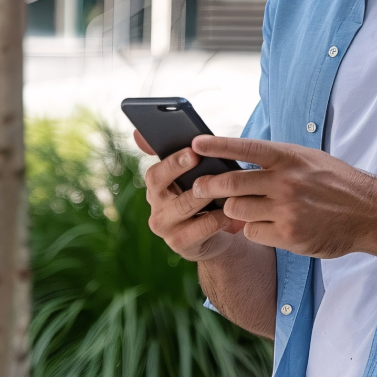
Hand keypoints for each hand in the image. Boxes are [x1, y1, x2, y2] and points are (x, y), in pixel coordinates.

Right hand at [135, 130, 243, 261]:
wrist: (218, 234)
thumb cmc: (209, 195)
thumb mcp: (198, 175)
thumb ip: (185, 155)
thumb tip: (142, 132)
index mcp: (158, 186)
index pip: (155, 172)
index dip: (172, 161)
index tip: (192, 150)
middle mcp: (156, 206)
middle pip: (161, 185)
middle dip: (181, 169)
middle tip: (200, 158)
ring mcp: (166, 227)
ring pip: (185, 204)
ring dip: (206, 191)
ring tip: (225, 181)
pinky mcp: (180, 244)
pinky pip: (203, 226)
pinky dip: (221, 216)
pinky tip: (234, 210)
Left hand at [190, 136, 376, 258]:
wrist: (368, 211)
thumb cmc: (336, 182)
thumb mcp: (309, 159)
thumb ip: (278, 161)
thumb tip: (241, 161)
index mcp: (290, 156)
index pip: (246, 147)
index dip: (218, 145)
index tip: (195, 143)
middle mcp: (286, 180)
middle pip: (232, 183)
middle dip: (210, 186)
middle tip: (199, 188)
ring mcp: (286, 209)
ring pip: (237, 210)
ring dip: (235, 210)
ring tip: (244, 208)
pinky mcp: (288, 235)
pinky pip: (252, 233)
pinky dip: (254, 230)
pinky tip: (268, 226)